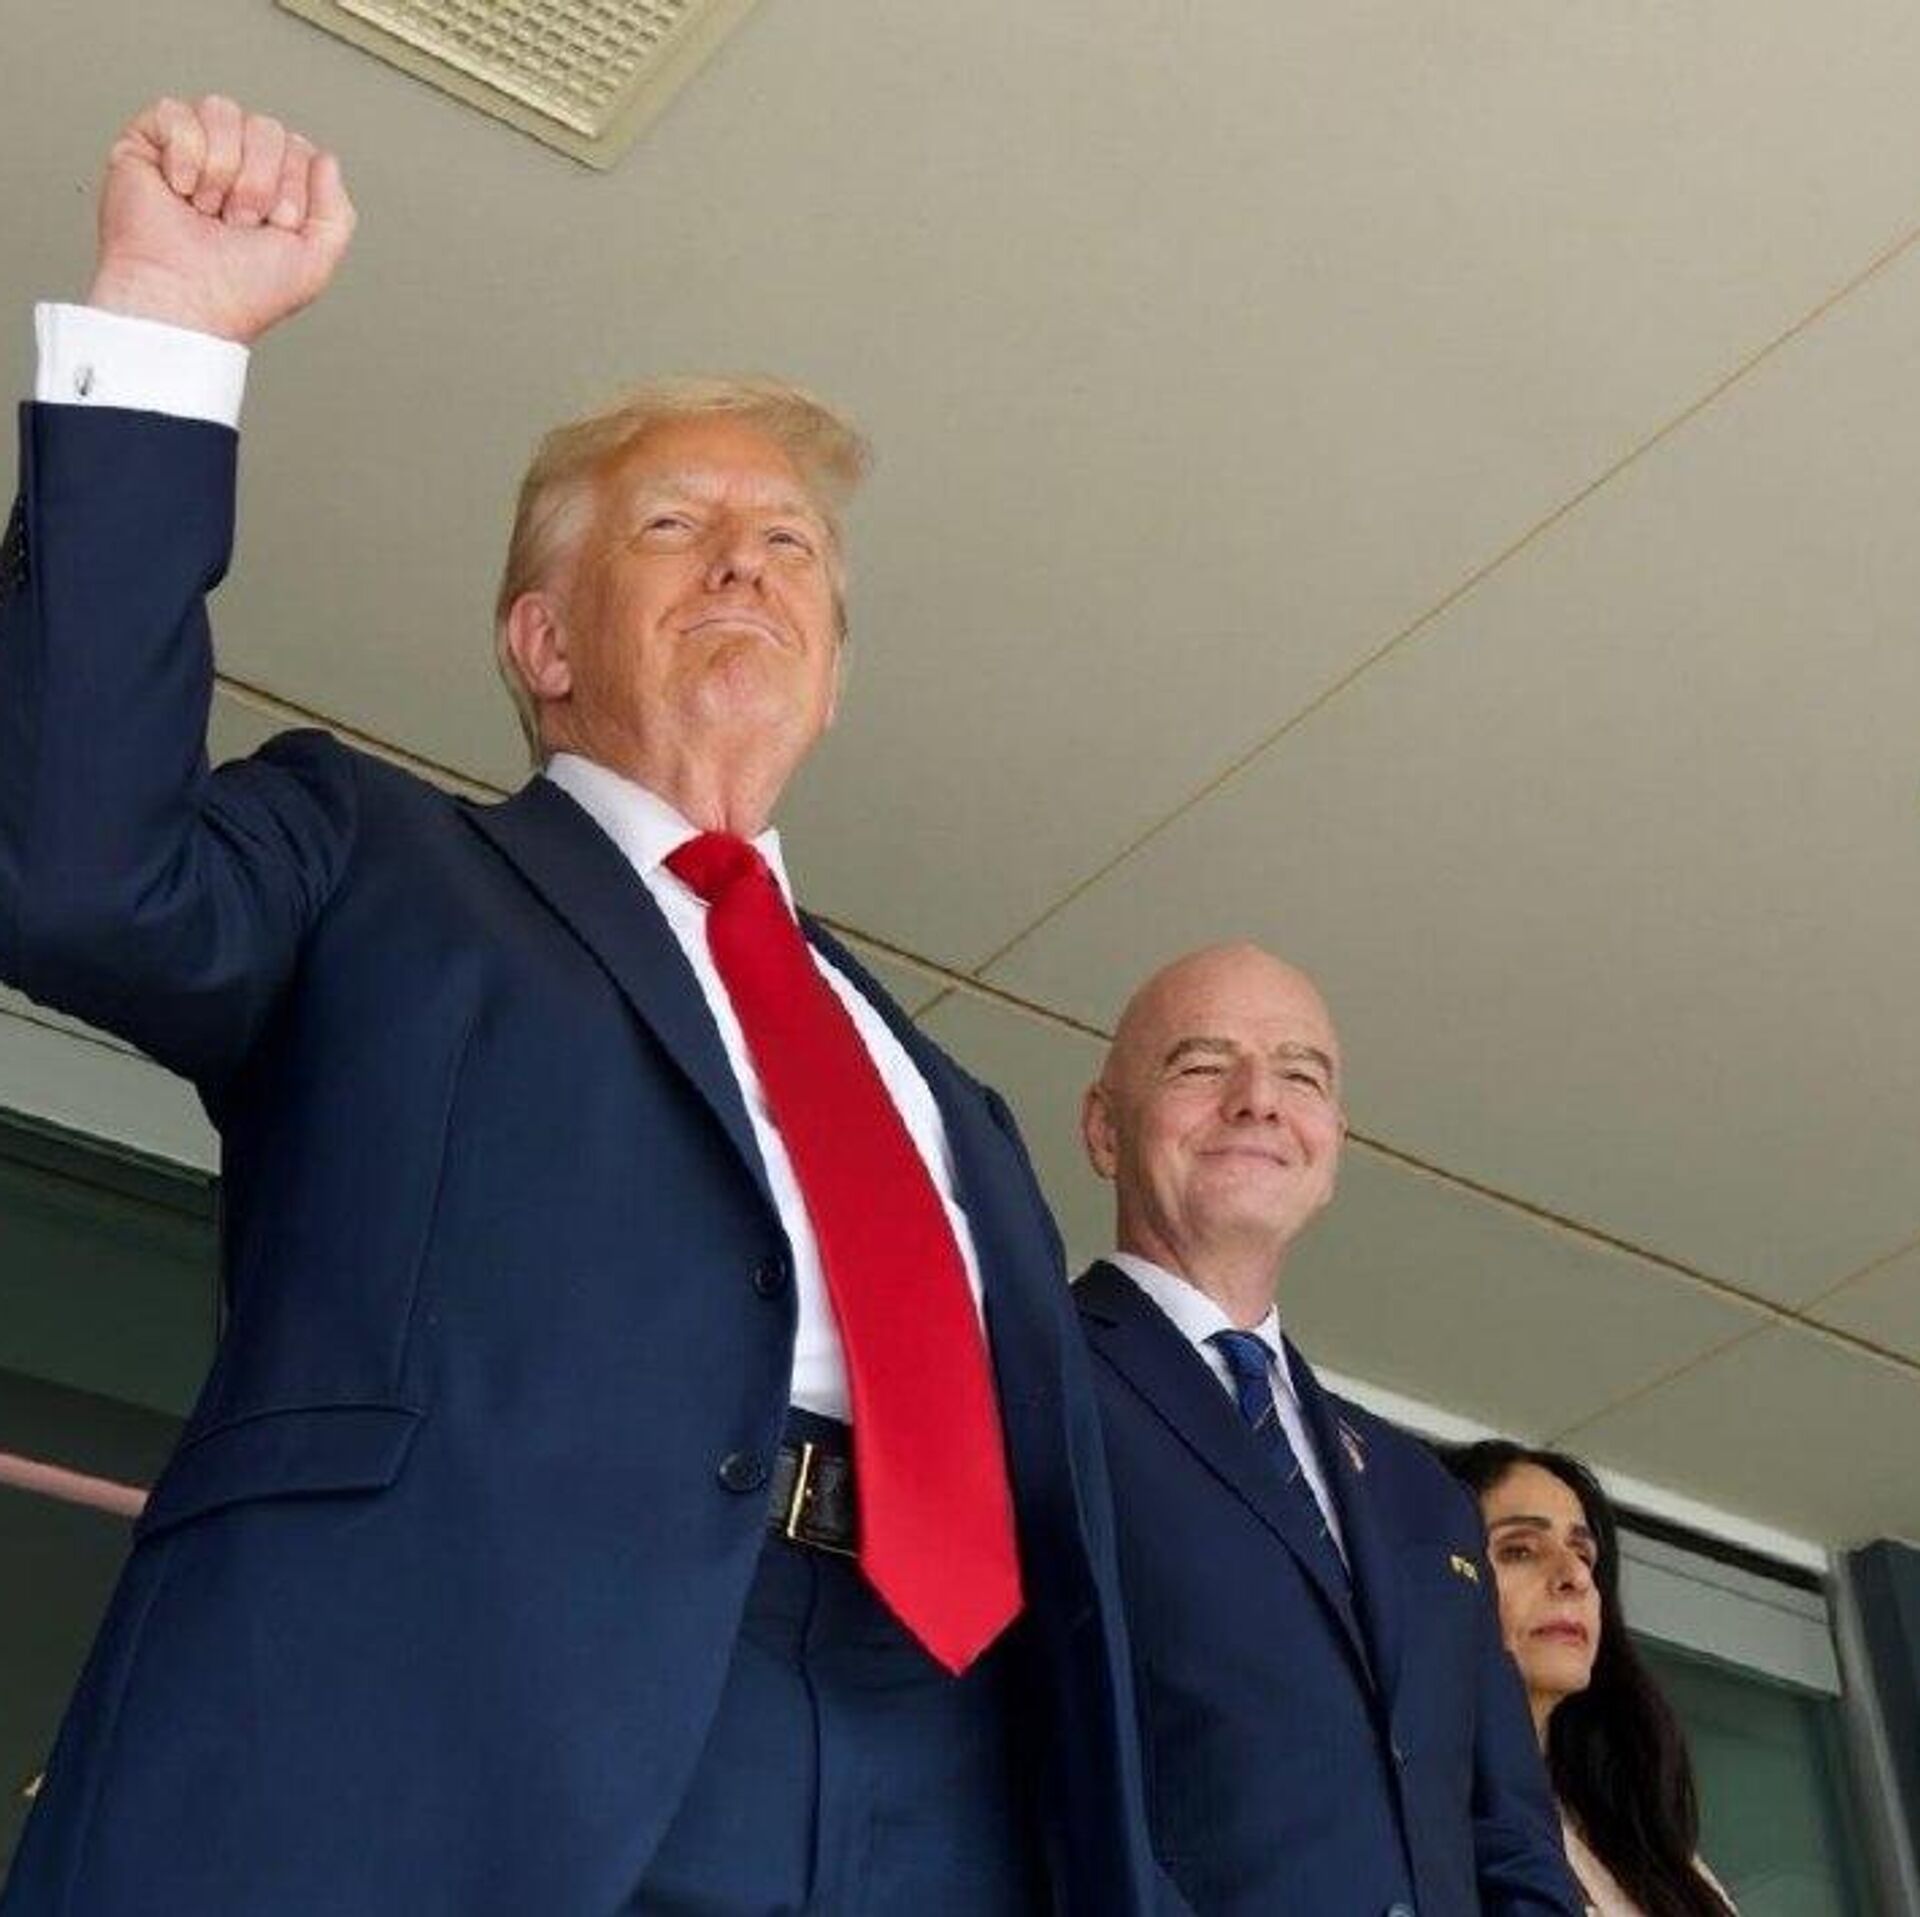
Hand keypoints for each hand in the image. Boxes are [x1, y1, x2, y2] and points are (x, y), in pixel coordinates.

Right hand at [87, 95, 355, 344]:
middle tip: (236, 224)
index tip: (275, 228)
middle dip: (258, 183)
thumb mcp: (314, 261)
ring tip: (206, 211)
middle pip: (266, 127)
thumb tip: (325, 158)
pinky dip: (185, 157)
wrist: (186, 302)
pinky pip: (177, 112)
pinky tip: (179, 190)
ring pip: (223, 111)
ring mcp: (191, 150)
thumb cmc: (242, 293)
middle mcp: (234, 164)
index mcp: (272, 187)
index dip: (291, 188)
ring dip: (223, 171)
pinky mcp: (147, 142)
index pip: (298, 148)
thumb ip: (337, 212)